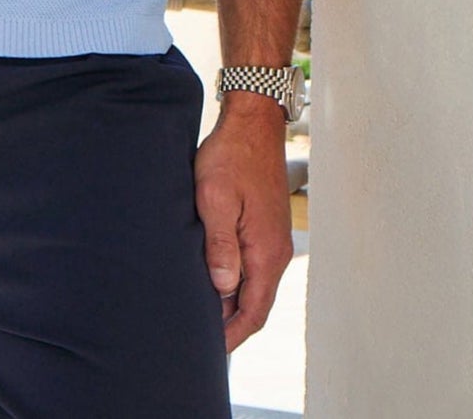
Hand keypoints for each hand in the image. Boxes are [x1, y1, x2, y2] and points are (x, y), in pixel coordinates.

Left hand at [192, 94, 293, 353]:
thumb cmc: (231, 156)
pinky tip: (212, 277)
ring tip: (199, 311)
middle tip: (196, 335)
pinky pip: (253, 266)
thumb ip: (221, 245)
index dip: (231, 334)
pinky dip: (235, 280)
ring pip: (254, 285)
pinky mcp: (265, 227)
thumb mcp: (216, 199)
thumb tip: (224, 288)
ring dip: (231, 301)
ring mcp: (273, 240)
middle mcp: (276, 252)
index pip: (253, 311)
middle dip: (229, 324)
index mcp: (266, 252)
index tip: (207, 349)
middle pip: (255, 304)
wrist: (252, 123)